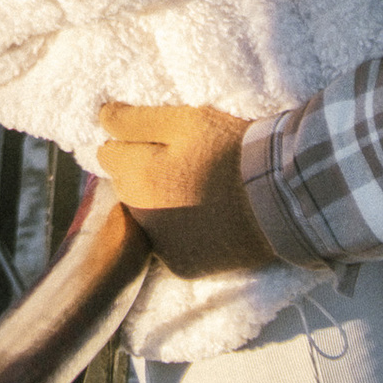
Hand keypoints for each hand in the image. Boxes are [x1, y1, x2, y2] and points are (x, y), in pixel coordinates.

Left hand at [94, 98, 282, 277]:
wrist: (281, 199)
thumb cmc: (232, 150)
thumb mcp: (185, 119)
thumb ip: (136, 120)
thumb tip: (101, 117)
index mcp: (138, 177)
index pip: (107, 153)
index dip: (127, 140)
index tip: (151, 137)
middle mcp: (142, 217)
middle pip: (123, 185)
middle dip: (138, 170)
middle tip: (175, 159)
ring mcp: (161, 246)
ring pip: (142, 214)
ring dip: (154, 200)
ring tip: (188, 186)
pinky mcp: (183, 265)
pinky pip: (164, 242)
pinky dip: (175, 229)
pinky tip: (200, 214)